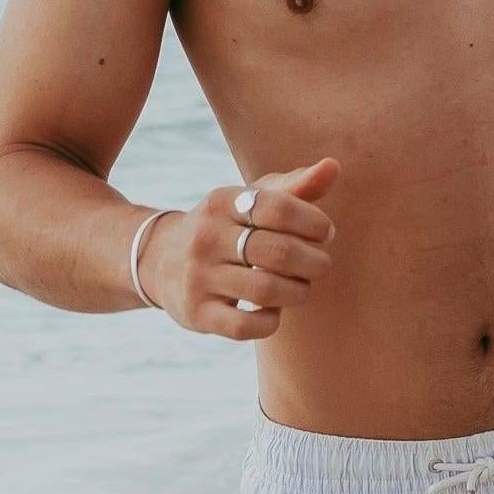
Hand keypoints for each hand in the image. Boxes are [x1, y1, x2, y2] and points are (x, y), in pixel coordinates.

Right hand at [139, 157, 337, 338]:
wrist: (159, 263)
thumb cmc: (226, 229)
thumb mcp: (251, 202)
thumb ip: (295, 186)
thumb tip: (333, 167)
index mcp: (221, 202)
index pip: (279, 207)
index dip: (313, 222)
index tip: (325, 232)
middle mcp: (205, 237)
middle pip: (279, 252)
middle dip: (314, 261)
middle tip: (320, 264)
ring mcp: (198, 277)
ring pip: (267, 290)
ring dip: (298, 292)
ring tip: (300, 287)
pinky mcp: (197, 313)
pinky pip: (245, 326)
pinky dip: (270, 321)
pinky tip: (272, 310)